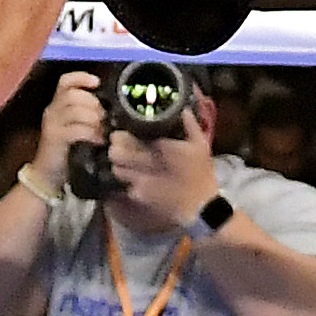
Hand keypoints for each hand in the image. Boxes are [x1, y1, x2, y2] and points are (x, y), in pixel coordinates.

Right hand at [29, 73, 111, 197]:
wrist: (47, 175)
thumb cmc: (65, 150)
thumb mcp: (73, 127)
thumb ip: (85, 114)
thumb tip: (108, 107)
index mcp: (57, 105)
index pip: (65, 81)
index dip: (81, 78)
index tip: (96, 83)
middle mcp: (52, 111)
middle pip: (73, 94)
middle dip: (93, 103)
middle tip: (103, 117)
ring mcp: (52, 125)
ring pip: (75, 110)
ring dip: (93, 118)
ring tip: (102, 130)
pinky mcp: (55, 139)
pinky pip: (76, 129)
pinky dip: (91, 133)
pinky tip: (98, 140)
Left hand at [112, 97, 221, 218]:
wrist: (200, 205)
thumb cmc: (201, 173)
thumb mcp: (201, 144)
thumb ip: (190, 124)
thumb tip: (184, 110)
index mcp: (159, 147)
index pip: (128, 137)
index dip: (120, 134)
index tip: (120, 132)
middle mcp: (146, 163)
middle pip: (116, 153)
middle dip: (114, 148)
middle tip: (116, 145)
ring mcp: (141, 181)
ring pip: (116, 169)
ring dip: (117, 164)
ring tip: (123, 161)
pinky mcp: (140, 195)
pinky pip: (125, 185)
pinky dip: (127, 180)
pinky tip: (133, 178)